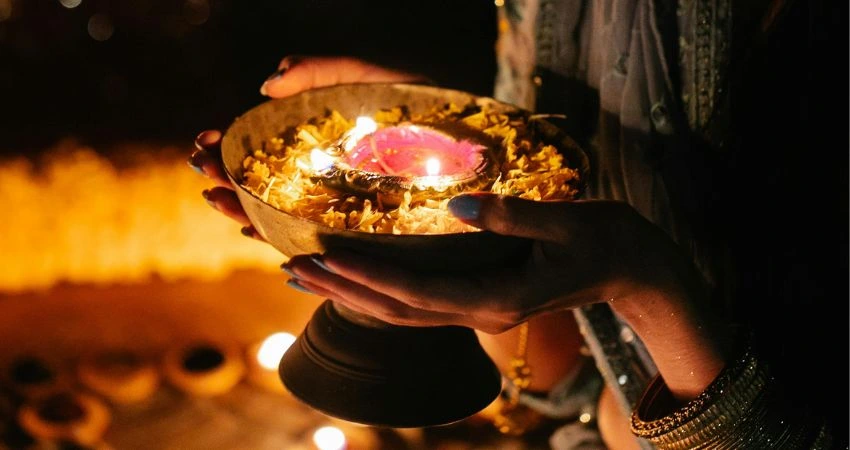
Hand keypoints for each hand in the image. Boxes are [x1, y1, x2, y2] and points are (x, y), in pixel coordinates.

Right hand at [188, 56, 429, 238]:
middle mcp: (324, 182)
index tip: (205, 139)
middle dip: (226, 180)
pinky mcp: (364, 237)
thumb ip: (322, 71)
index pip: (262, 152)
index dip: (230, 149)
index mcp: (320, 147)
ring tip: (217, 198)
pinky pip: (319, 246)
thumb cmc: (425, 106)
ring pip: (279, 219)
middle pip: (262, 187)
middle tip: (203, 168)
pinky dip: (286, 244)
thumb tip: (266, 83)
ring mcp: (341, 211)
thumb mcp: (370, 79)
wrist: (477, 146)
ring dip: (243, 211)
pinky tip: (263, 238)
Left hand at [282, 193, 690, 333]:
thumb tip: (458, 205)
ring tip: (307, 280)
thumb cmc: (607, 243)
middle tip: (292, 271)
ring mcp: (478, 312)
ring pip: (401, 315)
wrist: (634, 272)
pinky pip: (419, 307)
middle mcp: (480, 313)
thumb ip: (512, 217)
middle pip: (396, 311)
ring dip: (352, 297)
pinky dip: (380, 296)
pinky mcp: (479, 301)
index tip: (324, 257)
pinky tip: (356, 283)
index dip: (367, 275)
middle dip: (342, 291)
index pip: (416, 292)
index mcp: (496, 298)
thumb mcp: (566, 225)